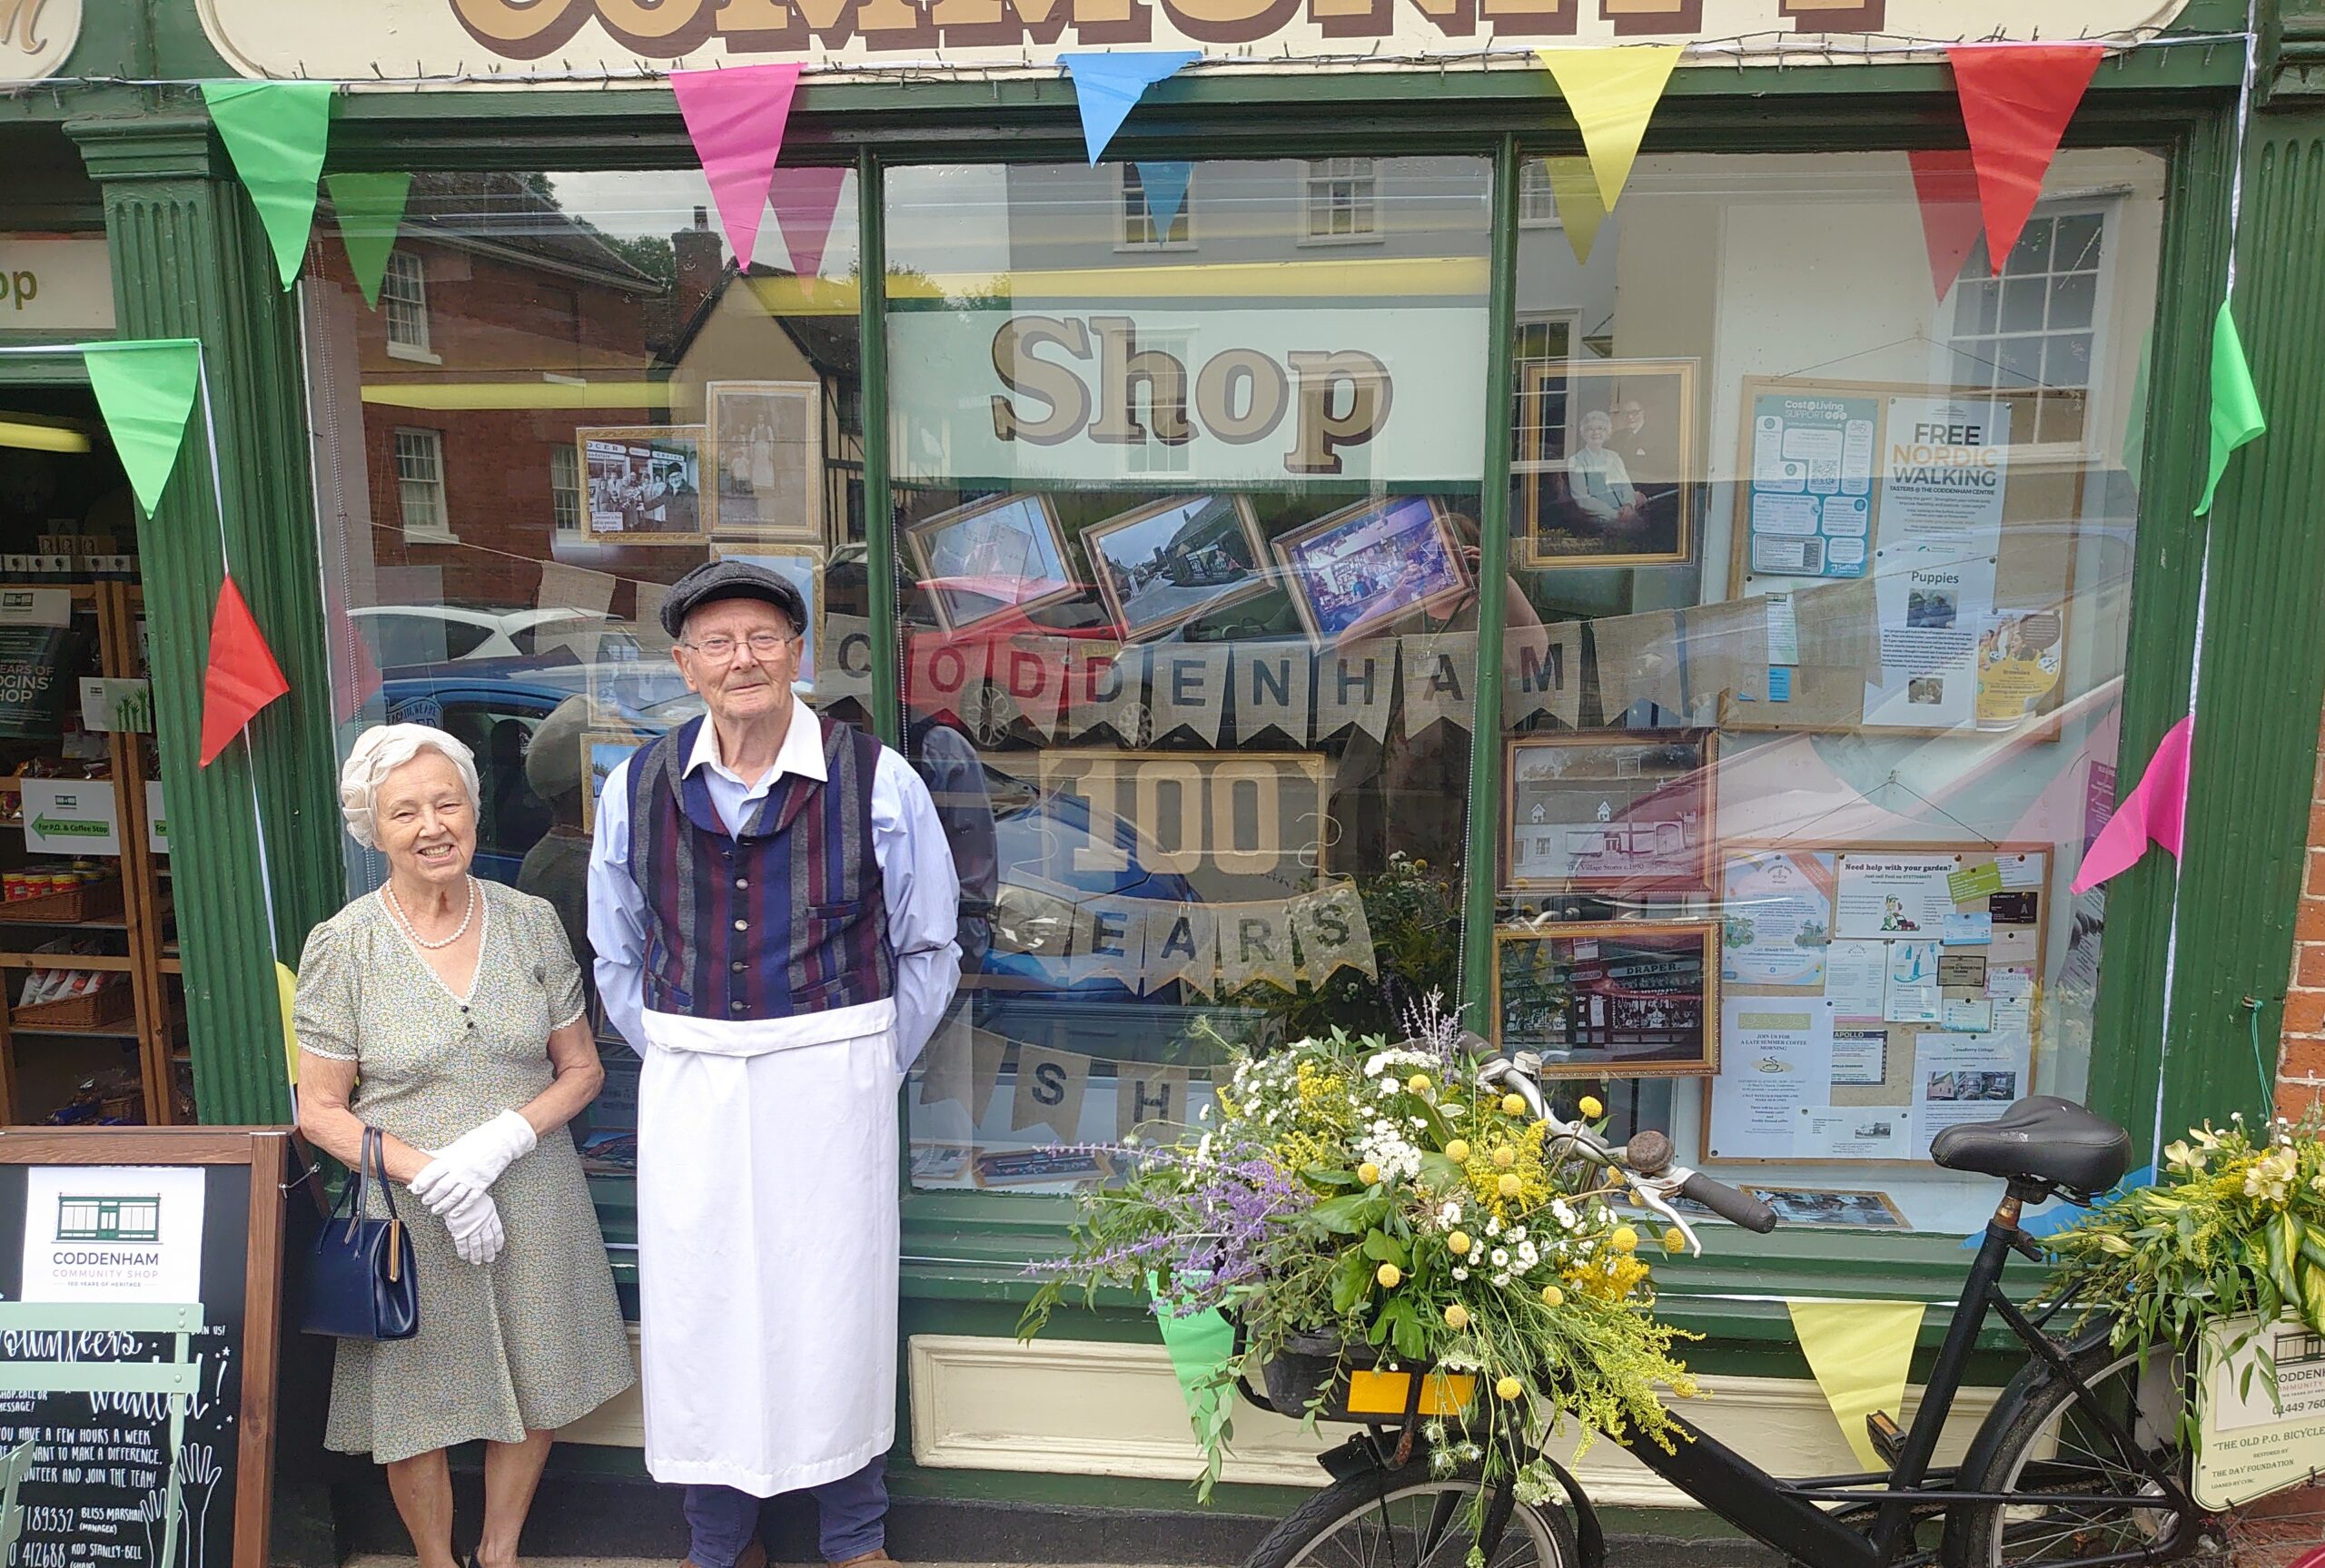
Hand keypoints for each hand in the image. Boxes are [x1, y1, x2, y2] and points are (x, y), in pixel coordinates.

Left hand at [410, 1110, 535, 1209]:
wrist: (501, 1141)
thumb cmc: (478, 1141)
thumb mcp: (457, 1145)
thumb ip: (440, 1153)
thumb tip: (424, 1153)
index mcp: (452, 1159)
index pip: (432, 1173)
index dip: (421, 1183)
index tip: (414, 1189)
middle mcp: (460, 1170)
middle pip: (441, 1188)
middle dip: (430, 1197)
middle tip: (424, 1201)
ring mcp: (472, 1178)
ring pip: (454, 1197)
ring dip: (442, 1205)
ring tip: (435, 1210)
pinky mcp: (482, 1184)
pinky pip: (469, 1200)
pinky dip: (460, 1208)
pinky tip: (453, 1213)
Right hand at [436, 1184, 504, 1265]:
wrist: (457, 1193)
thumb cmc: (469, 1194)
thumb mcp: (484, 1201)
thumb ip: (487, 1212)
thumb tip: (489, 1220)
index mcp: (490, 1215)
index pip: (497, 1232)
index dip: (498, 1242)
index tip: (498, 1248)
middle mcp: (482, 1223)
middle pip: (488, 1241)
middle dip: (488, 1251)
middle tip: (489, 1259)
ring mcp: (471, 1228)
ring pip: (476, 1245)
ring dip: (477, 1255)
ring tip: (477, 1262)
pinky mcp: (459, 1231)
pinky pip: (462, 1244)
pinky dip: (464, 1252)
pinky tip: (465, 1257)